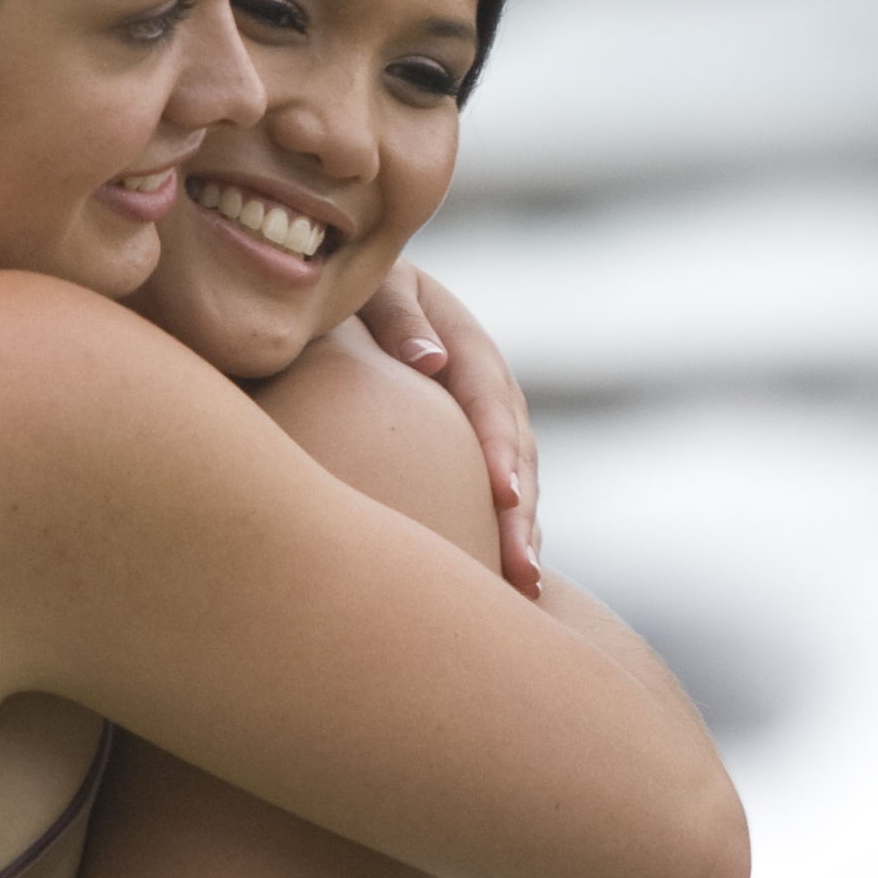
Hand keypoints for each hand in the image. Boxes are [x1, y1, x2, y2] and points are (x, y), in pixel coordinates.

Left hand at [356, 263, 540, 593]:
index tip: (503, 498)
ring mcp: (485, 421)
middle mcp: (488, 387)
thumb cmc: (354, 292)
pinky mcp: (471, 448)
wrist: (353, 298)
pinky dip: (504, 531)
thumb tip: (430, 361)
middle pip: (517, 454)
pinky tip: (503, 578)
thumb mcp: (376, 288)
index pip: (491, 404)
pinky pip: (497, 493)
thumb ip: (398, 317)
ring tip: (524, 588)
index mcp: (466, 345)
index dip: (501, 451)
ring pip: (517, 480)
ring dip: (522, 533)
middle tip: (522, 572)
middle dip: (522, 515)